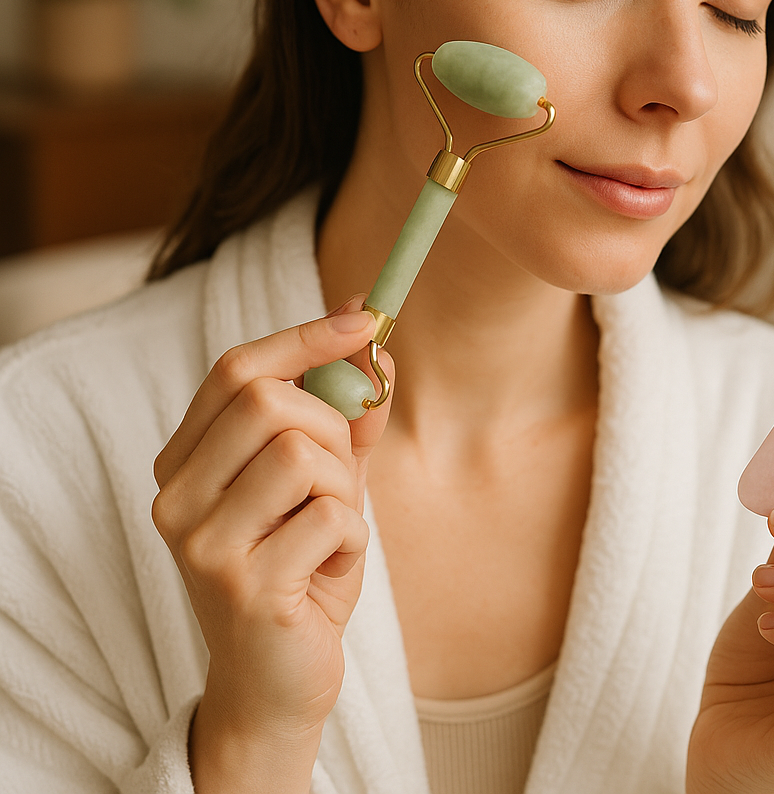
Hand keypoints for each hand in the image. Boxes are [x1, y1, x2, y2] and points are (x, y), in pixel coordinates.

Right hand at [151, 296, 393, 793]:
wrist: (281, 678)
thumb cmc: (302, 567)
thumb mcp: (328, 481)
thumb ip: (347, 414)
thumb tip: (372, 337)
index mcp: (187, 462)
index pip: (238, 369)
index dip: (306, 337)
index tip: (367, 319)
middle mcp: (177, 497)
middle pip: (269, 402)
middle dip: (334, 428)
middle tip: (341, 477)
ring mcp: (201, 543)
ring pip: (302, 453)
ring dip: (345, 488)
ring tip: (332, 532)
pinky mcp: (242, 585)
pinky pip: (330, 515)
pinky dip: (353, 535)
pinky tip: (330, 568)